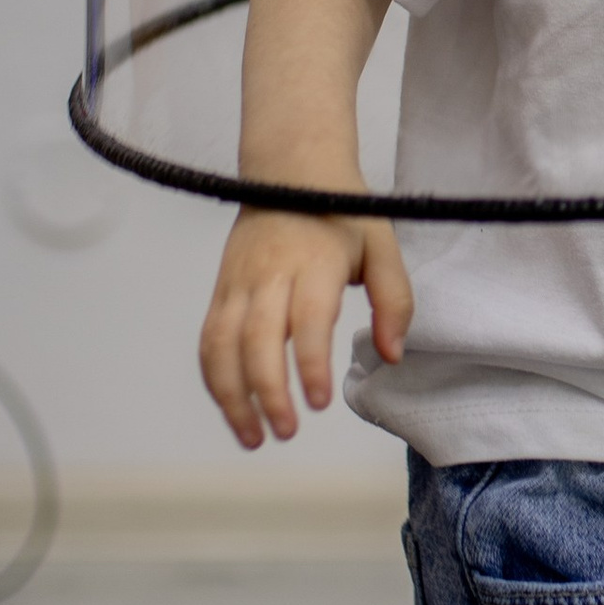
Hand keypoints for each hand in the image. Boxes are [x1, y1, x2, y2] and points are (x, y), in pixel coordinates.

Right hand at [199, 205, 413, 447]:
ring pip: (220, 344)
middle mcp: (269, 273)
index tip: (318, 401)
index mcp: (313, 261)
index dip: (309, 363)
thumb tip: (391, 355)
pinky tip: (234, 409)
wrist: (290, 167)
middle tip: (286, 432)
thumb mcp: (383, 246)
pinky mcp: (220, 290)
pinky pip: (208, 340)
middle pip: (255, 339)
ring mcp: (238, 282)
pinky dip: (216, 379)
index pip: (306, 320)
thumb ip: (395, 302)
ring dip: (231, 396)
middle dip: (267, 391)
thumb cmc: (341, 213)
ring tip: (253, 437)